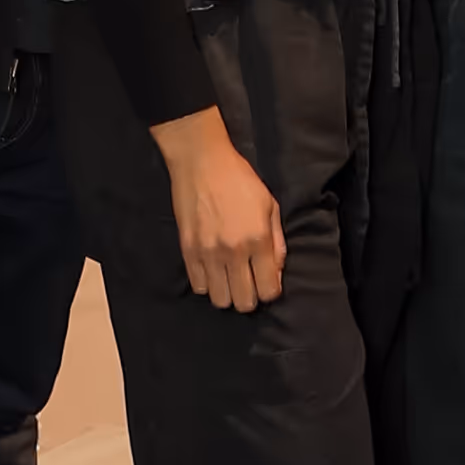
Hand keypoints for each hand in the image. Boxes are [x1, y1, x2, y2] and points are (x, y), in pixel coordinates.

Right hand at [155, 105, 283, 309]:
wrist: (202, 162)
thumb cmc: (240, 179)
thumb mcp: (270, 205)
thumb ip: (277, 242)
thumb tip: (276, 272)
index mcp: (259, 240)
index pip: (269, 290)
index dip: (270, 291)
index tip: (267, 282)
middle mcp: (234, 252)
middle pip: (244, 302)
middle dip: (250, 297)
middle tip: (248, 283)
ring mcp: (208, 254)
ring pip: (220, 299)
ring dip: (227, 293)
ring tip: (228, 278)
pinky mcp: (187, 251)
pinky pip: (198, 286)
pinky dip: (207, 283)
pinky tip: (212, 269)